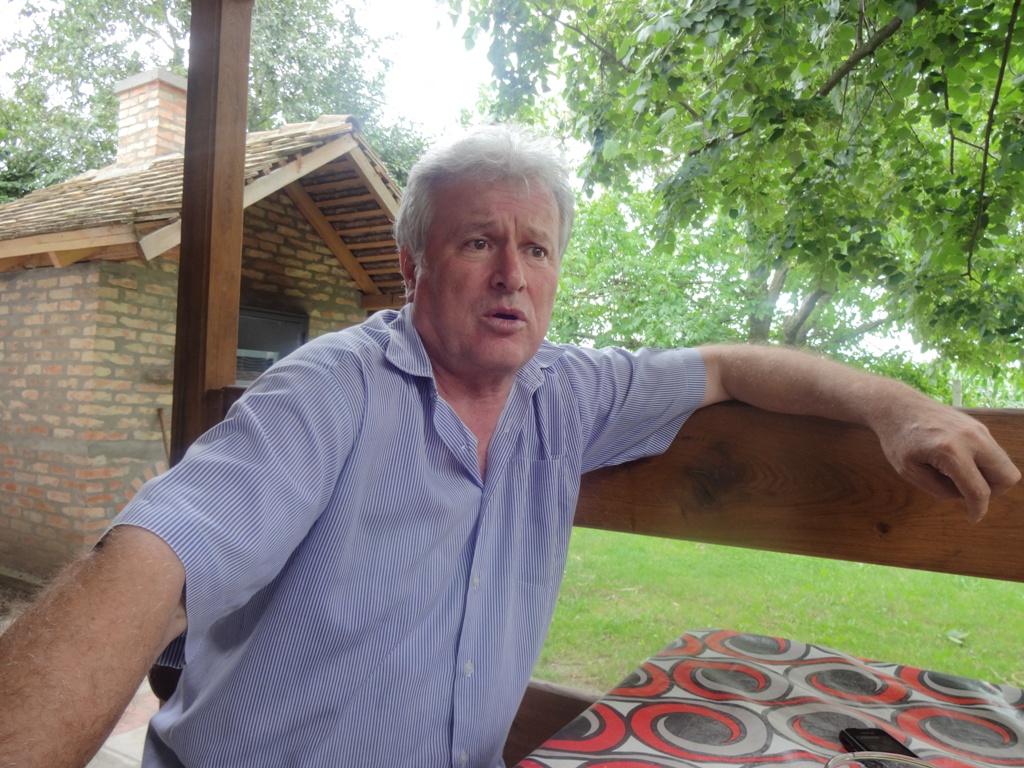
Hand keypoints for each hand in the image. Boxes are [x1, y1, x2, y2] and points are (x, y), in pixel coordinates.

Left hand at [872, 397, 1020, 521]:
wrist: (897, 405)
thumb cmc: (898, 439)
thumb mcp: (909, 471)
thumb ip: (939, 489)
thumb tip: (965, 496)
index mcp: (951, 452)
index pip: (979, 490)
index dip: (977, 509)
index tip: (972, 517)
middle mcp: (972, 438)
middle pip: (1007, 476)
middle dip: (993, 492)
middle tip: (966, 491)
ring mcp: (979, 429)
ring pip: (1005, 464)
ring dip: (989, 477)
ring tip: (958, 475)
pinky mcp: (979, 426)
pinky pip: (994, 452)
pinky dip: (983, 463)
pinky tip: (958, 461)